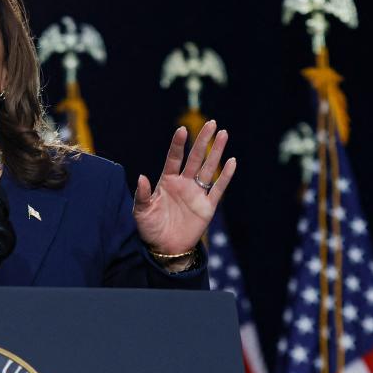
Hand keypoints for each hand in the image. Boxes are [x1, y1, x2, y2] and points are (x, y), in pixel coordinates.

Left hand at [133, 120, 235, 254]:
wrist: (165, 248)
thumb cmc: (150, 229)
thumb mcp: (141, 212)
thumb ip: (143, 195)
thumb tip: (142, 177)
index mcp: (167, 182)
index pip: (174, 158)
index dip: (178, 145)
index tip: (182, 129)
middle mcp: (183, 183)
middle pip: (195, 158)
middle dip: (203, 141)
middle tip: (212, 123)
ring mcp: (196, 193)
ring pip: (208, 168)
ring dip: (216, 152)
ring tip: (224, 134)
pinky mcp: (207, 206)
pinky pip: (218, 189)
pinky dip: (225, 176)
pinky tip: (231, 161)